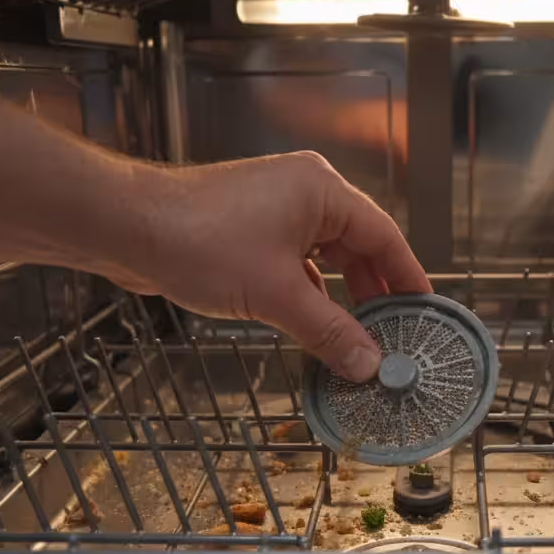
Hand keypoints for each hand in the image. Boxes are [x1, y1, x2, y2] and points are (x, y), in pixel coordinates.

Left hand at [106, 152, 431, 381]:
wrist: (128, 227)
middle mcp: (304, 192)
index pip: (385, 237)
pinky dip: (309, 295)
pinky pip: (296, 264)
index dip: (408, 279)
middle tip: (394, 337)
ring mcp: (276, 209)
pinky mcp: (251, 229)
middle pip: (359, 248)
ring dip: (340, 299)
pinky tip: (315, 327)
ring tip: (358, 339)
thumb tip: (366, 362)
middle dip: (374, 295)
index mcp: (323, 191)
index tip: (424, 313)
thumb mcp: (277, 295)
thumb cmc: (198, 240)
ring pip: (326, 259)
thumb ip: (329, 331)